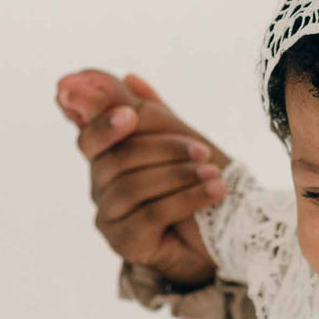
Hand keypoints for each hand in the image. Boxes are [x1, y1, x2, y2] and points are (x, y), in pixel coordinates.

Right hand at [57, 70, 228, 288]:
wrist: (227, 233)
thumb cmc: (199, 181)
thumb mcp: (176, 139)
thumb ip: (145, 111)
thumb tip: (117, 76)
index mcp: (110, 157)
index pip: (90, 137)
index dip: (103, 125)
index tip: (129, 116)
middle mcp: (102, 186)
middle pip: (118, 159)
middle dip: (165, 150)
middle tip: (203, 151)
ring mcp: (110, 216)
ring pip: (133, 187)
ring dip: (179, 176)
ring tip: (214, 174)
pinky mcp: (125, 242)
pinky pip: (150, 215)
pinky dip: (187, 199)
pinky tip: (215, 191)